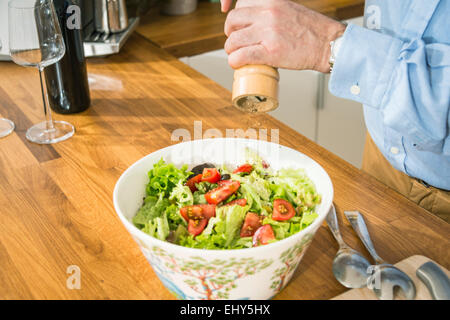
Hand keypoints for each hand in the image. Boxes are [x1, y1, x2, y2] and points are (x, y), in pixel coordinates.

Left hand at [222, 0, 345, 71]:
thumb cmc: (311, 31)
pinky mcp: (269, 52)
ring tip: (238, 55)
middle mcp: (267, 13)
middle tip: (236, 42)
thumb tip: (254, 22)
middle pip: (233, 21)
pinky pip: (240, 56)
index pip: (240, 4)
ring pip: (233, 40)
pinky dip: (235, 62)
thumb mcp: (288, 9)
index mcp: (271, 1)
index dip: (235, 18)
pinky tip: (238, 64)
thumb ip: (271, 12)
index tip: (236, 26)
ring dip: (231, 50)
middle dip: (230, 33)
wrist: (327, 44)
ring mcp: (267, 32)